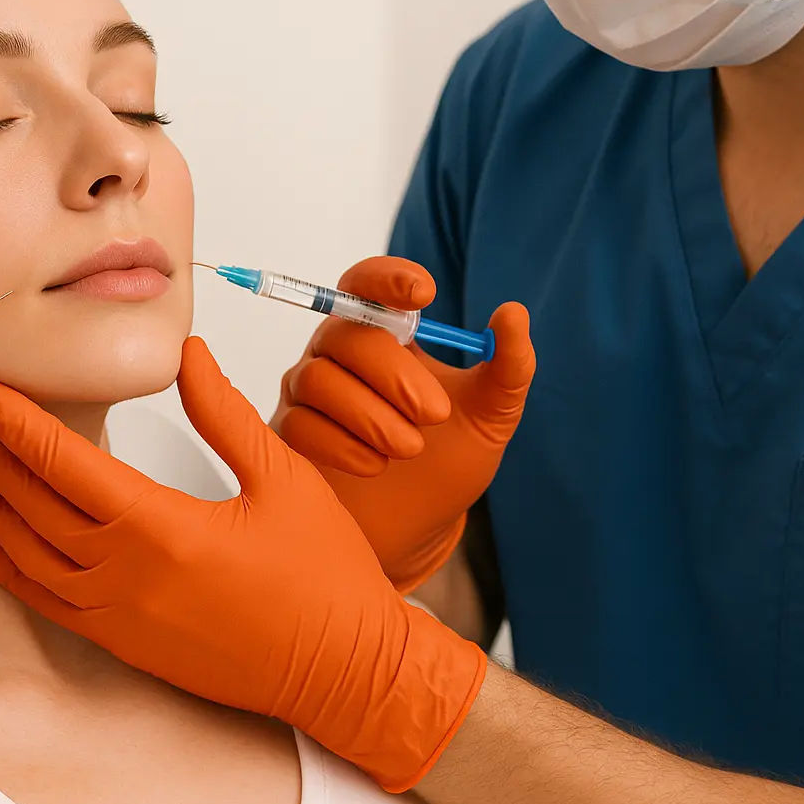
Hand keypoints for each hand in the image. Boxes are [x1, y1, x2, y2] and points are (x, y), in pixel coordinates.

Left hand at [0, 338, 486, 791]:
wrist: (344, 671)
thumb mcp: (283, 477)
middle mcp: (127, 576)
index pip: (66, 464)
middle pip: (33, 504)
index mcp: (164, 528)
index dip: (14, 423)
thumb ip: (225, 414)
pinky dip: (6, 569)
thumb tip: (187, 355)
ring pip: (29, 553)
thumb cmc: (323, 578)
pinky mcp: (124, 642)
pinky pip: (46, 601)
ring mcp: (120, 615)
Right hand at [272, 256, 534, 592]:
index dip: (387, 278)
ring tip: (410, 448)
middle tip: (435, 414)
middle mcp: (339, 353)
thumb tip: (513, 312)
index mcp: (385, 333)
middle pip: (344, 334)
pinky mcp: (291, 435)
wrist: (422, 524)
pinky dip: (342, 445)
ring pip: (318, 379)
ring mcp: (309, 393)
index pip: (368, 283)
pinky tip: (375, 465)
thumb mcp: (492, 414)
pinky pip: (300, 424)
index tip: (425, 295)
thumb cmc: (450, 459)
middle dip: (392, 372)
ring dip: (370, 415)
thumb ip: (509, 366)